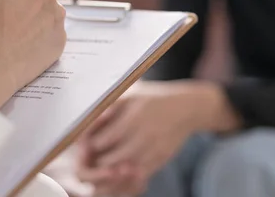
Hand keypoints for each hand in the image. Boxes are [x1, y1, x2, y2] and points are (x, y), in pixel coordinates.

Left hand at [77, 81, 241, 195]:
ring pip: (125, 172)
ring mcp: (154, 150)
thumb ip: (109, 107)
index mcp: (134, 116)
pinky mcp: (161, 160)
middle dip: (98, 162)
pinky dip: (126, 178)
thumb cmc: (153, 99)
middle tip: (91, 159)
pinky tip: (119, 170)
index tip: (87, 144)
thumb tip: (88, 121)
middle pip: (113, 159)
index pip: (105, 139)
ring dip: (110, 173)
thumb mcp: (131, 94)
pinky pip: (140, 177)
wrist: (187, 108)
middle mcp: (145, 135)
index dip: (92, 145)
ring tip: (102, 167)